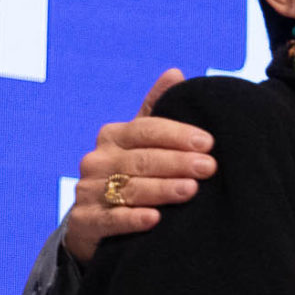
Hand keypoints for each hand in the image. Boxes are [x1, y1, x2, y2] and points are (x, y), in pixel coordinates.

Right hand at [63, 71, 214, 261]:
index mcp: (114, 137)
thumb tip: (175, 72)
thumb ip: (157, 110)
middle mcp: (97, 161)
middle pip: (141, 160)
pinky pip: (110, 219)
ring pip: (129, 188)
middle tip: (209, 167)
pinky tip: (155, 219)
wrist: (98, 222)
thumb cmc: (131, 174)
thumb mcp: (143, 142)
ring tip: (191, 190)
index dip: (177, 135)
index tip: (209, 143)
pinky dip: (132, 219)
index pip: (146, 130)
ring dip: (162, 189)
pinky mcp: (85, 222)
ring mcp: (88, 191)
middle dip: (177, 163)